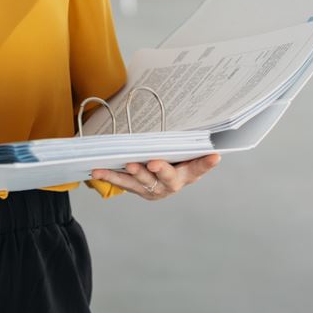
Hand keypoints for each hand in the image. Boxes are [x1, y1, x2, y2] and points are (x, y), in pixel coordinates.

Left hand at [91, 153, 219, 200]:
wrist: (163, 181)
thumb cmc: (175, 160)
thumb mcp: (183, 151)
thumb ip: (184, 143)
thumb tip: (194, 121)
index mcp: (188, 173)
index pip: (200, 167)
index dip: (206, 163)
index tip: (215, 156)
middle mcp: (172, 184)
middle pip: (168, 178)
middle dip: (161, 170)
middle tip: (153, 163)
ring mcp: (154, 190)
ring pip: (142, 183)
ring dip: (132, 175)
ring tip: (126, 166)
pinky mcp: (138, 190)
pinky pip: (123, 183)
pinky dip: (110, 176)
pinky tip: (97, 171)